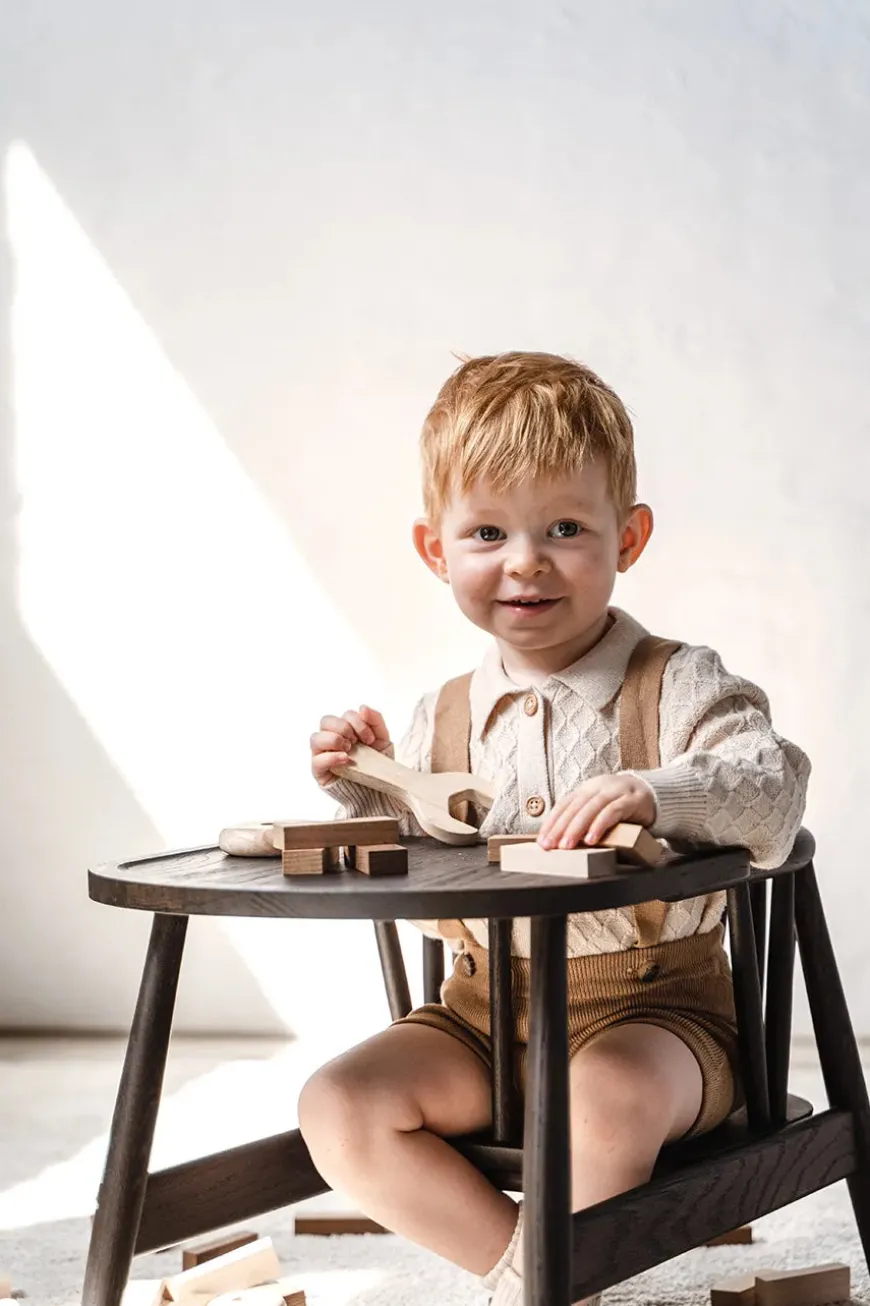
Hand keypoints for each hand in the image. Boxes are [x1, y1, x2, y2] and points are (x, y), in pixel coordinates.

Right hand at [310, 705, 391, 787]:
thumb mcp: (382, 740)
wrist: (379, 791)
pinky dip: (331, 757)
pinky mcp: (320, 772)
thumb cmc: (377, 765)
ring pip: (315, 738)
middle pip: (326, 720)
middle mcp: (331, 740)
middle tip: (356, 742)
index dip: (358, 723)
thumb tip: (362, 707)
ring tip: (349, 750)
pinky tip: (345, 759)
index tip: (370, 739)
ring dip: (334, 740)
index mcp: (346, 730)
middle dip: (344, 728)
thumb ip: (375, 720)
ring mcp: (323, 755)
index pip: (345, 715)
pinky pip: (316, 760)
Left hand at [537, 773, 655, 848]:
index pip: (564, 805)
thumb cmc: (623, 808)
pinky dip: (600, 825)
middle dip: (560, 828)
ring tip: (567, 846)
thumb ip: (584, 820)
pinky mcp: (632, 800)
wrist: (655, 794)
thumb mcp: (600, 810)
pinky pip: (613, 811)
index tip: (542, 841)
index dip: (551, 823)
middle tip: (550, 846)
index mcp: (587, 789)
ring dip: (577, 828)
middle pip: (574, 807)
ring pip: (591, 808)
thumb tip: (560, 841)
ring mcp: (616, 791)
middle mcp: (599, 787)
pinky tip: (592, 839)